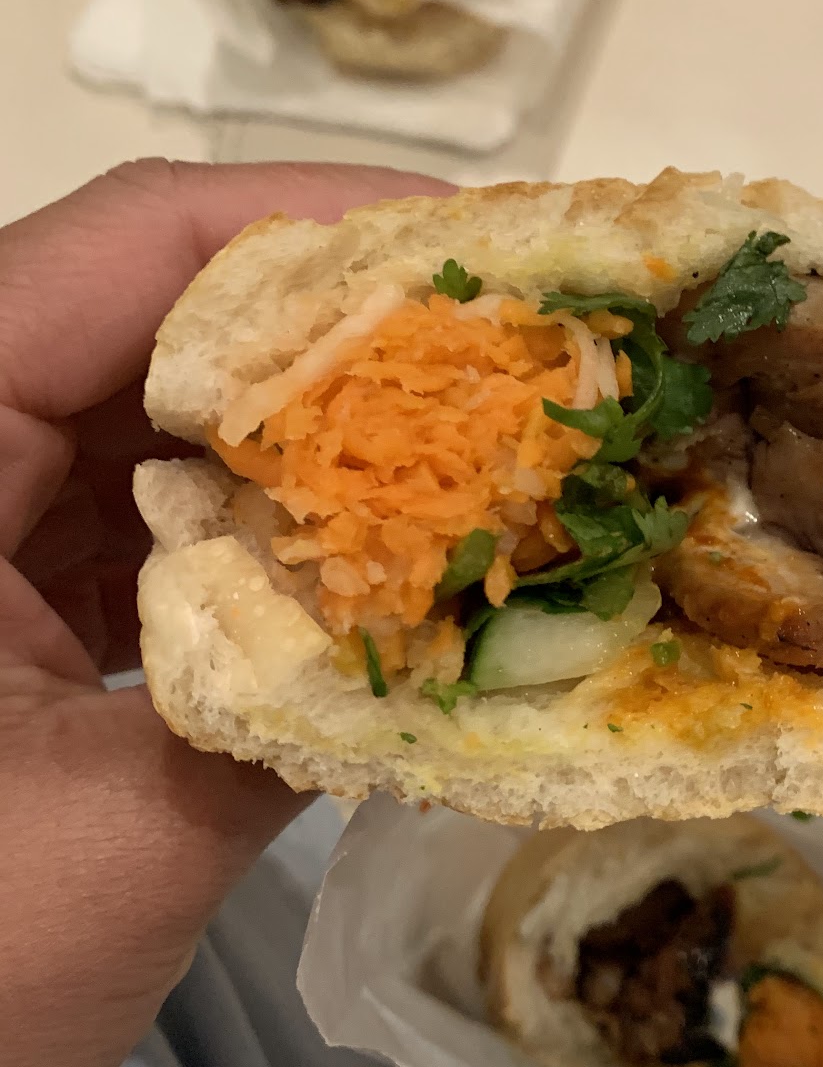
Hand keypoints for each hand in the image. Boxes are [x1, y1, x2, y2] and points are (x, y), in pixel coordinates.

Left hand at [0, 158, 452, 1066]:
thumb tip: (488, 611)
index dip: (315, 225)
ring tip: (481, 458)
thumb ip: (301, 700)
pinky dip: (265, 540)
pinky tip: (379, 569)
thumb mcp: (117, 841)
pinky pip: (150, 529)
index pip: (122, 252)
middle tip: (525, 367)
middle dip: (342, 340)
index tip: (492, 258)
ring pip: (162, 429)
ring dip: (313, 446)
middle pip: (155, 326)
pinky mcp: (1, 613)